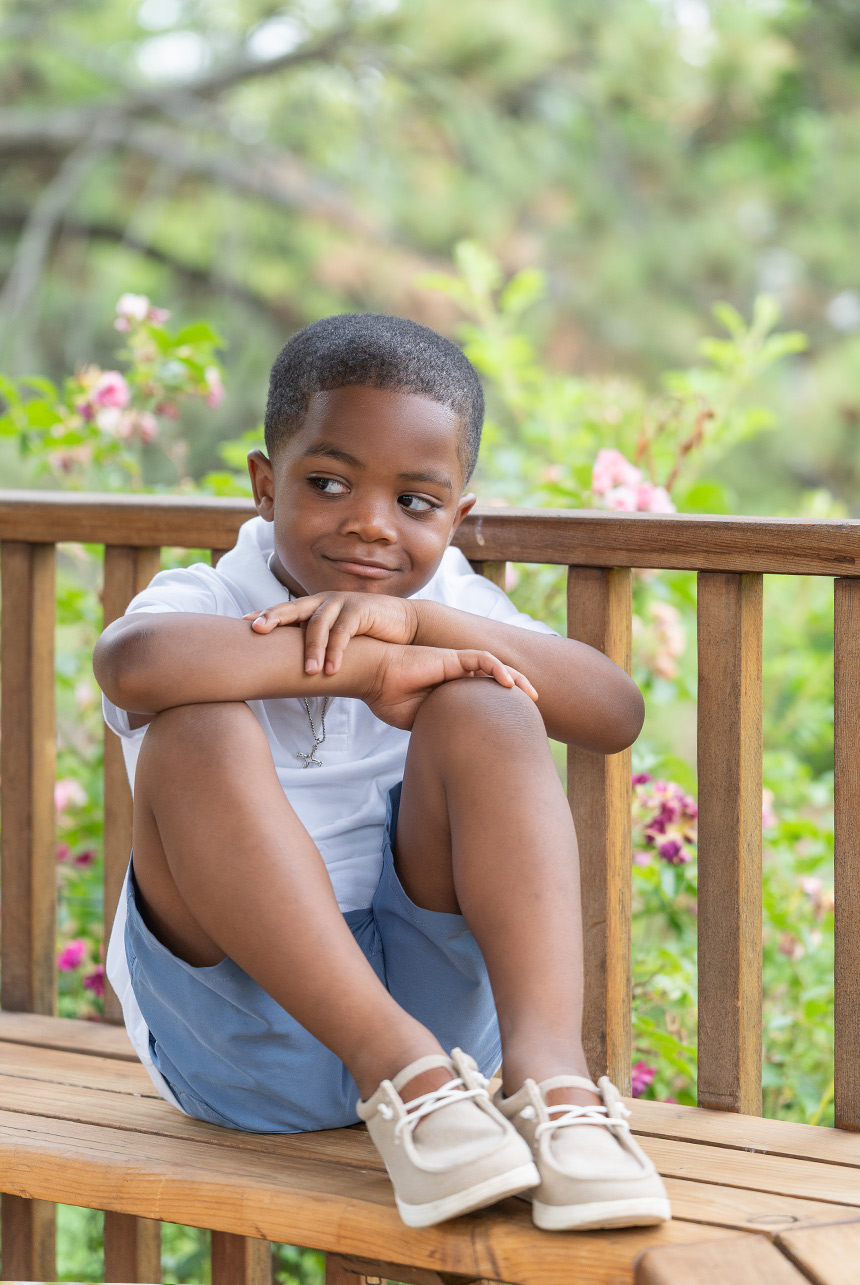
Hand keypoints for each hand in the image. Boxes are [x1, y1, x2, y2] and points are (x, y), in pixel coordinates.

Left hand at [243, 592, 418, 675]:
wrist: (404, 626)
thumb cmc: (366, 635)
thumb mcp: (337, 638)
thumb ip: (317, 644)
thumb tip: (291, 667)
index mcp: (315, 607)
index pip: (284, 610)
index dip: (265, 615)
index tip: (243, 624)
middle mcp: (324, 601)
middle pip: (293, 608)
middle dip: (273, 618)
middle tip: (256, 630)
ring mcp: (342, 603)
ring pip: (319, 624)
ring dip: (312, 650)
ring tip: (309, 672)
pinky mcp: (361, 609)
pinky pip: (344, 632)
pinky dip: (337, 651)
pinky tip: (332, 669)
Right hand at [365, 643, 538, 729]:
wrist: (374, 678)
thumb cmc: (390, 698)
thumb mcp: (420, 721)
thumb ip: (438, 729)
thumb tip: (453, 752)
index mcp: (452, 691)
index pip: (485, 697)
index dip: (503, 709)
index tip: (518, 728)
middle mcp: (458, 676)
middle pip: (497, 681)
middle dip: (519, 693)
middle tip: (535, 712)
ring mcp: (456, 664)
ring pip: (495, 667)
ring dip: (517, 679)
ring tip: (532, 695)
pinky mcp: (451, 657)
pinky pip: (481, 659)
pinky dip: (497, 669)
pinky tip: (509, 683)